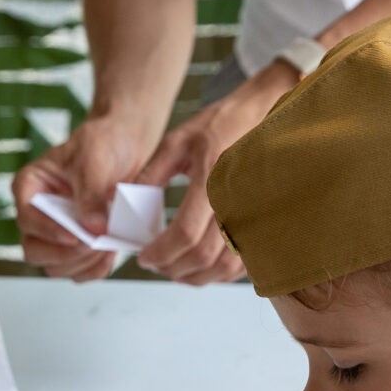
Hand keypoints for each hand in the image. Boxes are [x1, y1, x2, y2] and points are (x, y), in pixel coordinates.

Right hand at [12, 115, 151, 282]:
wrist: (128, 146)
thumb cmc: (104, 144)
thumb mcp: (94, 160)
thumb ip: (91, 195)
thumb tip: (92, 229)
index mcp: (30, 187)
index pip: (26, 218)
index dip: (48, 231)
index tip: (75, 235)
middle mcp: (39, 214)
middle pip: (35, 251)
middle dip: (65, 254)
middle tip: (94, 244)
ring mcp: (57, 233)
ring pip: (56, 267)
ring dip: (82, 263)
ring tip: (107, 246)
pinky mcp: (78, 246)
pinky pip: (78, 272)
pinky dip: (94, 269)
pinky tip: (109, 254)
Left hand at [132, 67, 293, 285]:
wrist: (262, 114)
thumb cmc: (218, 125)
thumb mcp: (176, 141)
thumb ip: (152, 174)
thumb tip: (128, 207)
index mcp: (212, 178)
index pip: (185, 233)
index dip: (161, 253)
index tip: (144, 257)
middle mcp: (237, 200)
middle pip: (203, 256)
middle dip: (172, 268)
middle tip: (155, 265)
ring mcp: (254, 214)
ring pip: (223, 266)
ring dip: (194, 276)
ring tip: (173, 269)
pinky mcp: (262, 223)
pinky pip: (241, 263)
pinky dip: (217, 272)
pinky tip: (199, 265)